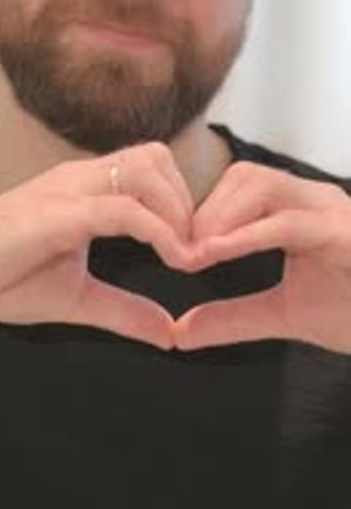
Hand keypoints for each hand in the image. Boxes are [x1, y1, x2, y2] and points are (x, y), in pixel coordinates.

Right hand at [0, 143, 191, 349]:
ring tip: (183, 256)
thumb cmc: (1, 277)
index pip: (150, 166)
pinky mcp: (58, 212)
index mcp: (84, 189)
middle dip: (186, 200)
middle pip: (154, 156)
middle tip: (194, 249)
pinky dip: (158, 231)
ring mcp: (69, 190)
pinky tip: (171, 260)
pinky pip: (121, 208)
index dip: (181, 201)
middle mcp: (80, 178)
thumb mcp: (76, 298)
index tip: (194, 248)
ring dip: (176, 210)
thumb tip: (169, 333)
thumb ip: (123, 311)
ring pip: (143, 170)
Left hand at [174, 161, 350, 353]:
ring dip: (221, 217)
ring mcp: (334, 211)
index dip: (203, 211)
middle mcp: (317, 199)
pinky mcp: (345, 233)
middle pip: (246, 176)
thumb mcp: (283, 315)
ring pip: (263, 187)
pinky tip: (214, 254)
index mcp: (301, 209)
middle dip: (206, 210)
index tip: (174, 247)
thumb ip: (233, 318)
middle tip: (179, 253)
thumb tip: (179, 332)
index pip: (241, 185)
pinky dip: (247, 234)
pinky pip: (288, 222)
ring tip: (195, 255)